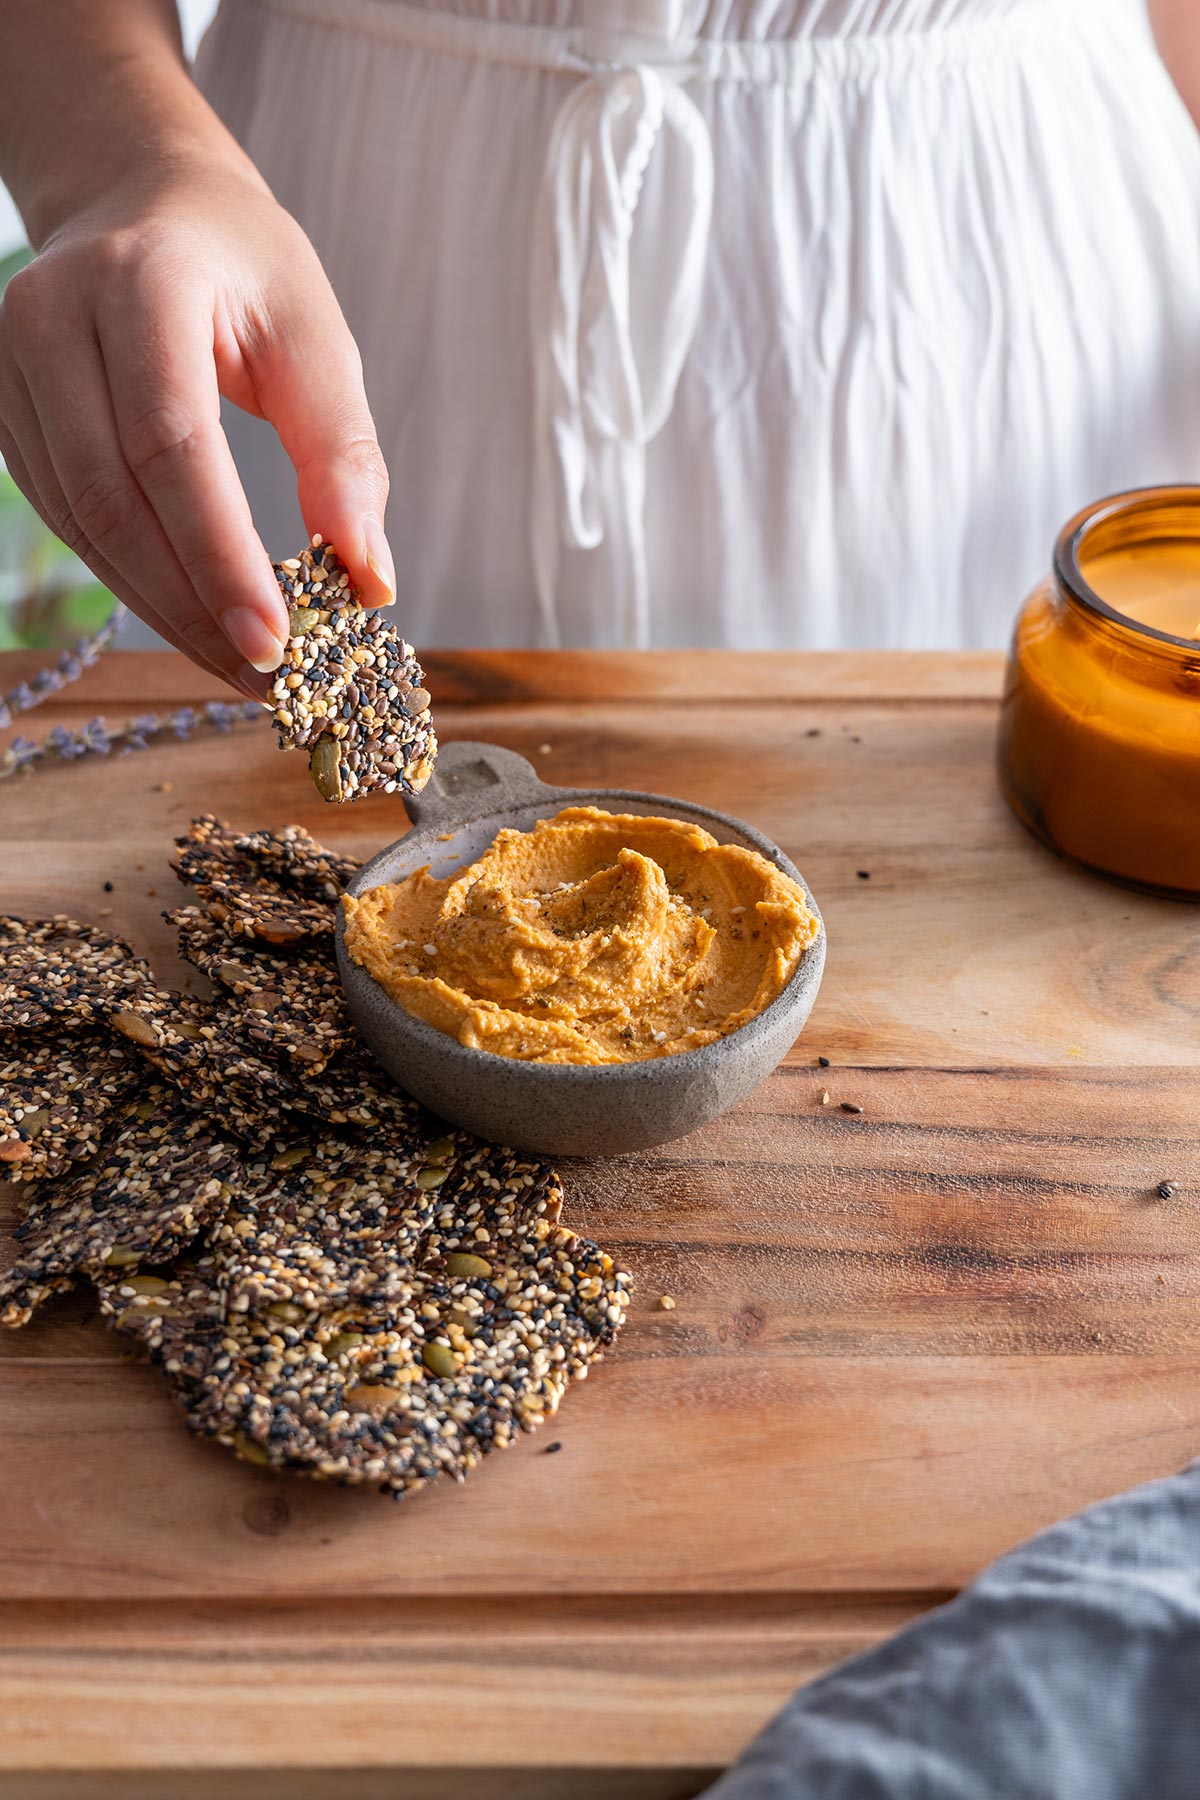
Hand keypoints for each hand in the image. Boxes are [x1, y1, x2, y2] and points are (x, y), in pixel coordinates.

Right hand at [0, 158, 393, 696]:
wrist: (144, 203)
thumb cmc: (245, 270)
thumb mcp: (316, 337)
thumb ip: (343, 455)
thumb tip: (368, 581)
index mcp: (141, 282)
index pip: (170, 443)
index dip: (219, 554)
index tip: (275, 641)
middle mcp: (51, 318)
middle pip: (114, 498)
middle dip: (193, 604)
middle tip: (267, 676)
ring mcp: (10, 367)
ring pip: (83, 525)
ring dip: (165, 610)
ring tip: (243, 664)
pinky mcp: (3, 412)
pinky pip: (68, 521)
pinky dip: (136, 582)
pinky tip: (196, 619)